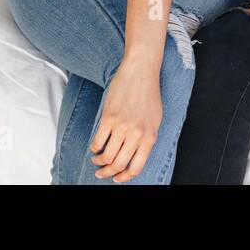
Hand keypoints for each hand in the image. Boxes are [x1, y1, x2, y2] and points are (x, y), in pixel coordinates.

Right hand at [90, 58, 161, 181]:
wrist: (141, 71)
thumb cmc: (149, 95)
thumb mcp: (155, 119)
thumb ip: (147, 139)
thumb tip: (135, 158)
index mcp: (150, 137)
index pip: (136, 168)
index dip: (124, 177)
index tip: (117, 178)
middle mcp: (137, 134)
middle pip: (118, 165)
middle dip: (107, 173)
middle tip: (101, 172)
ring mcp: (122, 126)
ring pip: (105, 156)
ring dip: (98, 162)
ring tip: (97, 159)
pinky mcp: (108, 118)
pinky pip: (97, 142)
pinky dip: (94, 149)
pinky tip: (95, 147)